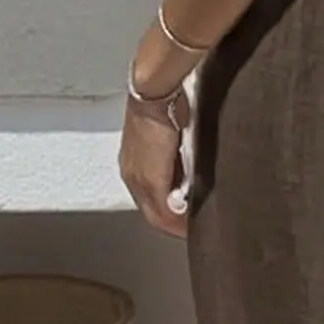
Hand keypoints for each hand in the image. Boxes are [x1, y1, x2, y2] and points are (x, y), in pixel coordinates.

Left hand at [120, 88, 189, 237]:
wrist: (155, 93)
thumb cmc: (164, 105)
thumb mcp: (169, 134)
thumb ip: (175, 153)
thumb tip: (189, 166)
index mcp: (133, 163)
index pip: (149, 197)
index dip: (168, 212)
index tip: (185, 218)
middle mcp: (131, 174)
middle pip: (151, 213)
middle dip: (173, 224)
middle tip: (191, 230)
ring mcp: (138, 180)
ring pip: (156, 216)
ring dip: (175, 224)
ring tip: (192, 228)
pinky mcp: (150, 181)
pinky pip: (163, 213)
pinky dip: (177, 223)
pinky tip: (190, 225)